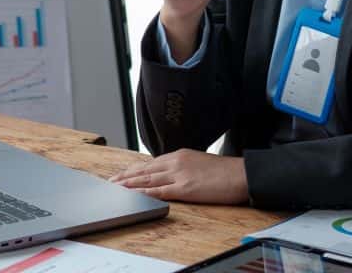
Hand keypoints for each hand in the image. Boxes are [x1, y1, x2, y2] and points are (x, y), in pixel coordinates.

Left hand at [110, 149, 247, 203]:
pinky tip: (135, 195)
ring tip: (115, 189)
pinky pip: (161, 191)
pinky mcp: (185, 188)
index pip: (150, 163)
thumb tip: (171, 174)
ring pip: (148, 180)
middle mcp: (176, 162)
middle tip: (110, 182)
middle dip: (125, 177)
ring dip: (130, 185)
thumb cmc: (224, 171)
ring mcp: (179, 174)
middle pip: (144, 170)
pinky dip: (145, 193)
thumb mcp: (199, 163)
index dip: (133, 170)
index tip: (120, 174)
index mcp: (179, 155)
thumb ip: (183, 167)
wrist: (242, 174)